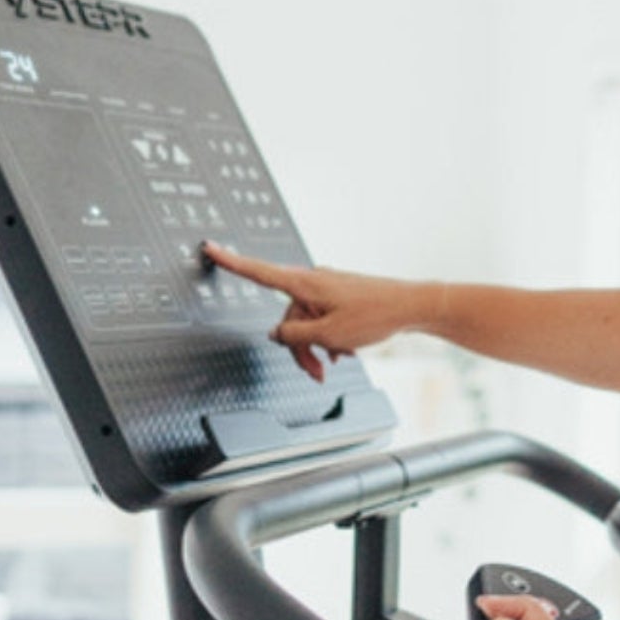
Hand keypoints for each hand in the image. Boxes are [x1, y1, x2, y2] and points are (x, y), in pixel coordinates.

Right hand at [200, 240, 417, 382]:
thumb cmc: (375, 315)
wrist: (409, 307)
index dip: (232, 262)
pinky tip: (344, 352)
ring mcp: (326, 289)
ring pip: (305, 323)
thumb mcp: (328, 334)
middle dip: (298, 347)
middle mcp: (312, 282)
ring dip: (315, 347)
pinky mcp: (338, 297)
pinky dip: (328, 338)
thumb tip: (275, 334)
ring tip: (334, 363)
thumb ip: (295, 336)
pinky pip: (322, 320)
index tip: (209, 247)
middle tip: (316, 372)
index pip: (259, 272)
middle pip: (287, 317)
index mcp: (305, 284)